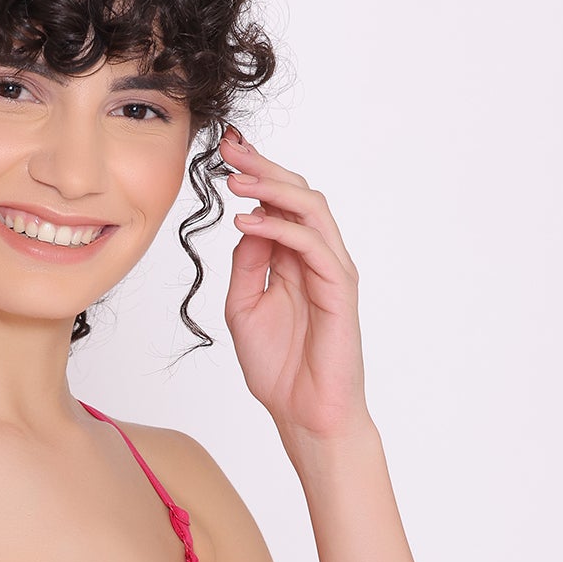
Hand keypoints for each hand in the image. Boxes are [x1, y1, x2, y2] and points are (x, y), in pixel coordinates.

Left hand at [219, 128, 372, 447]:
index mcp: (293, 260)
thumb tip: (246, 223)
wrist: (303, 412)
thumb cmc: (279, 367)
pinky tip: (250, 222)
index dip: (255, 175)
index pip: (279, 203)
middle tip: (231, 149)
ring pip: (311, 210)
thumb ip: (246, 264)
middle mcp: (317, 258)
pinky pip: (313, 246)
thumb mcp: (243, 307)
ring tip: (236, 180)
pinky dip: (281, 229)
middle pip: (298, 195)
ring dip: (273, 189)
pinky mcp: (339, 289)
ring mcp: (331, 271)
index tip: (223, 154)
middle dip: (264, 168)